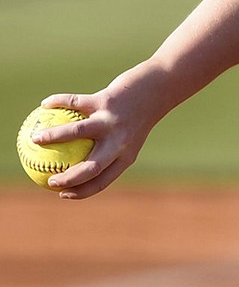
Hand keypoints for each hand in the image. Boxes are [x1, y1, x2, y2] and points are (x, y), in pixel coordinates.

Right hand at [34, 64, 165, 198]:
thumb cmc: (138, 118)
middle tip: (49, 180)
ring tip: (34, 139)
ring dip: (53, 137)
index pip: (102, 182)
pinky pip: (74, 102)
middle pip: (91, 167)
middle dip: (68, 178)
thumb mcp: (129, 139)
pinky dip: (57, 102)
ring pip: (77, 132)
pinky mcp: (105, 100)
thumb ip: (109, 151)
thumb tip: (80, 162)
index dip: (82, 192)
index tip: (63, 194)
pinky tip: (44, 105)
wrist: (156, 92)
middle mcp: (120, 143)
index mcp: (126, 157)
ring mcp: (112, 122)